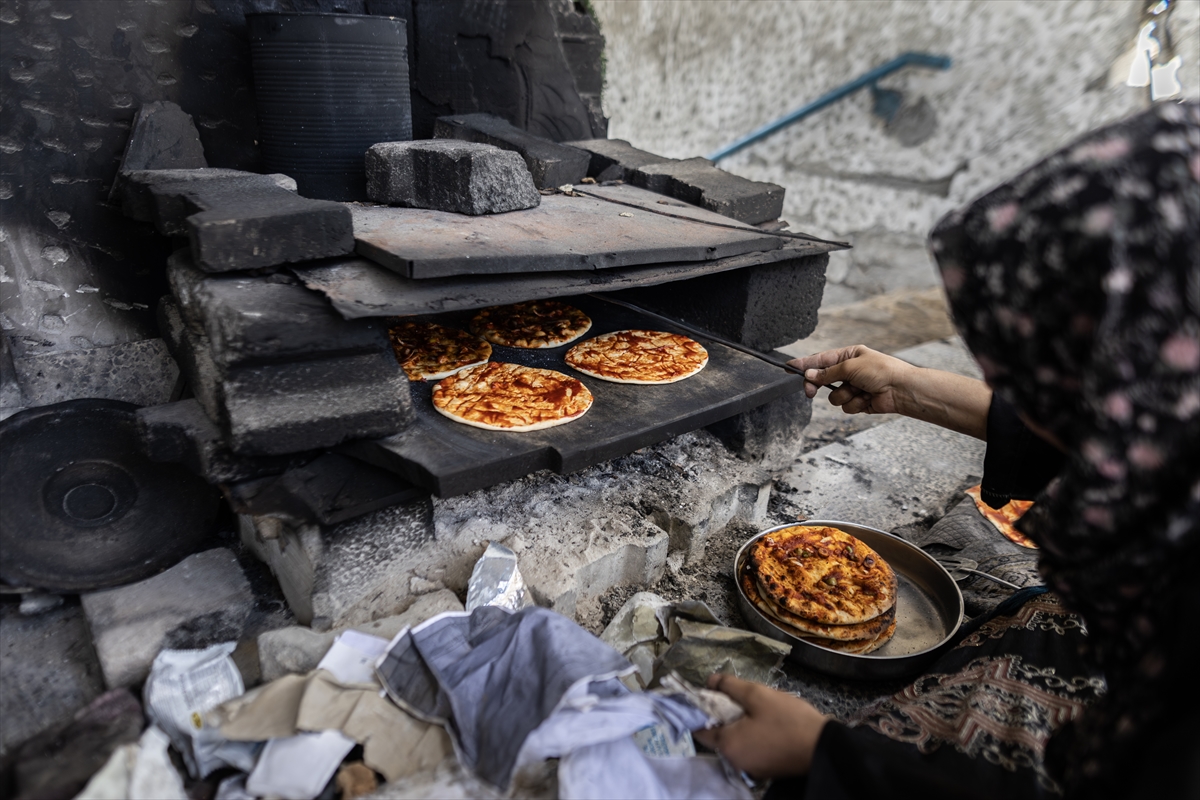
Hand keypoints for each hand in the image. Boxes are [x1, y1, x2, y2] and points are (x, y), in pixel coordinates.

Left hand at [692, 673, 827, 777]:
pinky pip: (750, 748)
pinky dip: (752, 734)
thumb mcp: (758, 695)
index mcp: (728, 745)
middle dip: (724, 714)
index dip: (700, 709)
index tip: (709, 693)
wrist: (824, 747)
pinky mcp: (766, 769)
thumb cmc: (788, 720)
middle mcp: (735, 761)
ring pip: (736, 740)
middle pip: (719, 734)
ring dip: (740, 723)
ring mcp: (751, 768)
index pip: (699, 728)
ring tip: (757, 706)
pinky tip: (767, 721)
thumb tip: (710, 680)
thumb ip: (730, 686)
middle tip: (740, 696)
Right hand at [787, 344, 991, 438]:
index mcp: (848, 355)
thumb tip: (810, 375)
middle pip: (823, 380)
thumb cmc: (882, 371)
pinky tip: (868, 399)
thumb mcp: (850, 366)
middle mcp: (850, 371)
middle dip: (819, 385)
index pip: (821, 360)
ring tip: (860, 391)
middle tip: (810, 391)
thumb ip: (828, 372)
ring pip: (834, 396)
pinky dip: (855, 404)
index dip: (805, 364)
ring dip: (845, 395)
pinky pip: (846, 406)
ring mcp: (854, 387)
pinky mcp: (860, 402)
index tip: (789, 367)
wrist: (902, 389)